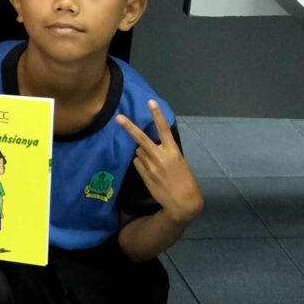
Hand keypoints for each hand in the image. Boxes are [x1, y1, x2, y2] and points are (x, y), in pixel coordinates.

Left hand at [115, 99, 204, 223]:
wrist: (182, 202)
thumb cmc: (185, 181)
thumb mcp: (180, 163)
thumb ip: (167, 153)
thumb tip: (154, 146)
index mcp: (173, 151)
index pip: (164, 129)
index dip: (157, 115)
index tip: (150, 102)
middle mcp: (160, 156)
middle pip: (141, 138)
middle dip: (128, 127)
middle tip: (118, 117)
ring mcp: (150, 166)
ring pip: (139, 152)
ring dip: (142, 153)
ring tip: (153, 163)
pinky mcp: (144, 174)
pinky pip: (137, 163)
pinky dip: (141, 163)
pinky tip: (149, 171)